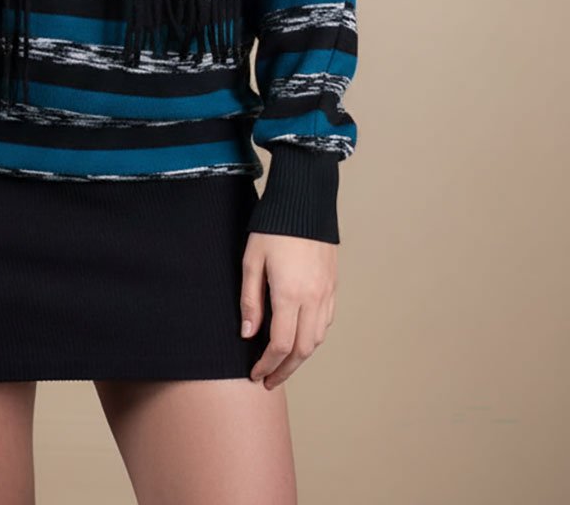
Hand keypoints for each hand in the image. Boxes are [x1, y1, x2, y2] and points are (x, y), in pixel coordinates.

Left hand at [241, 232, 336, 388]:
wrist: (305, 200)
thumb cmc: (273, 227)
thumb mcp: (252, 260)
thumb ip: (250, 300)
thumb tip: (248, 334)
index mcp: (289, 294)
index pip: (280, 345)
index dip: (267, 365)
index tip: (255, 373)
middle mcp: (313, 298)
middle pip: (302, 350)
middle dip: (285, 370)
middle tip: (269, 380)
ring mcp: (326, 292)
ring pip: (317, 339)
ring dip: (300, 356)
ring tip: (283, 363)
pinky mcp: (333, 284)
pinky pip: (326, 321)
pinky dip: (313, 337)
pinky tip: (300, 336)